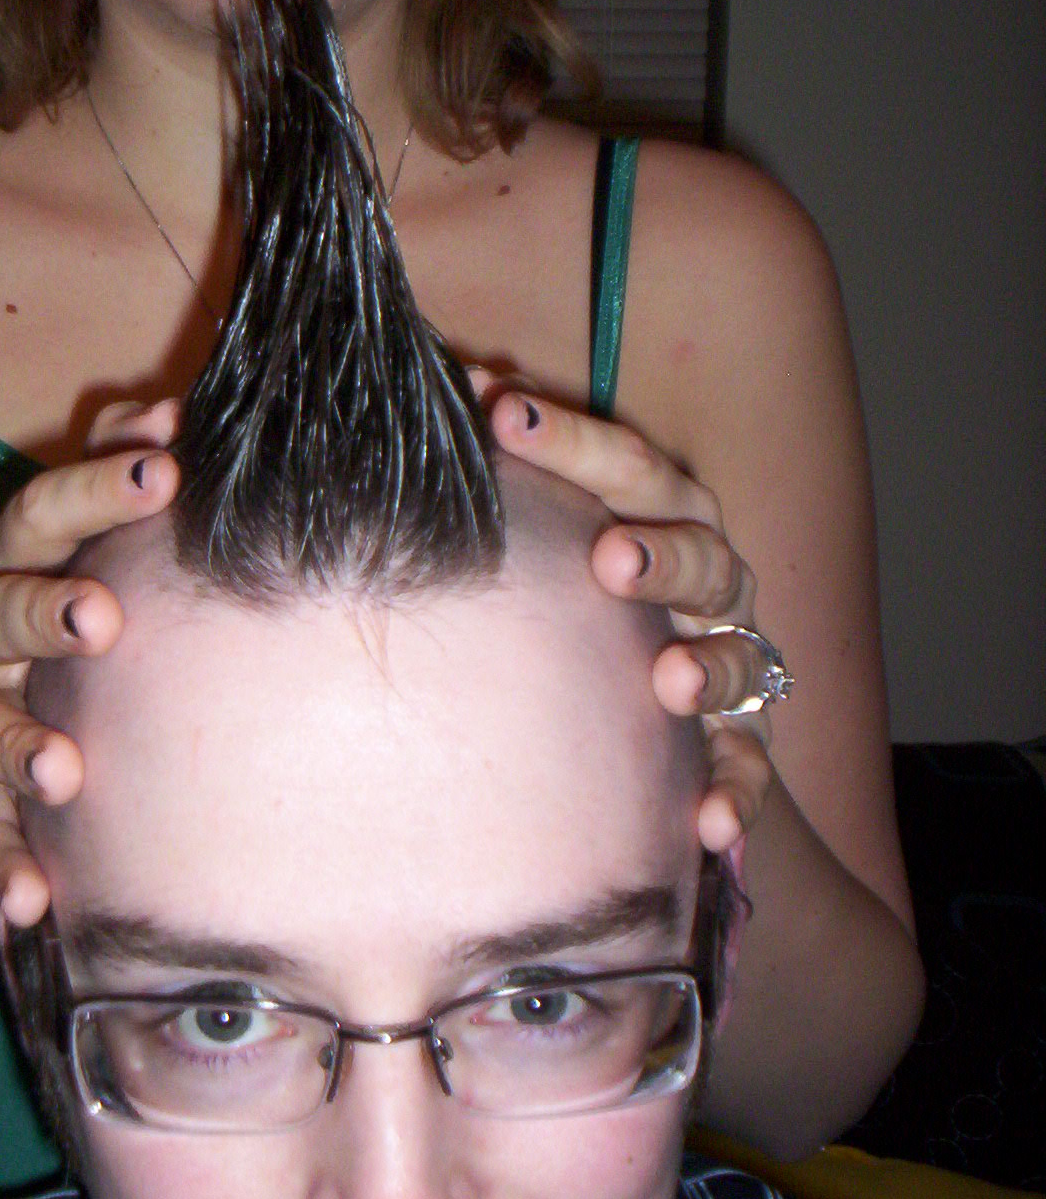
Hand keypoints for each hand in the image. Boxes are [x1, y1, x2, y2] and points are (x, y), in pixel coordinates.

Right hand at [0, 401, 179, 925]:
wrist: (3, 727)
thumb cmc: (70, 606)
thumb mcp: (88, 541)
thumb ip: (120, 472)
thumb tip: (173, 404)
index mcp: (12, 559)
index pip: (44, 512)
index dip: (96, 489)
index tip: (165, 470)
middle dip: (42, 613)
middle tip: (102, 618)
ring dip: (16, 745)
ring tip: (65, 772)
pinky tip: (32, 900)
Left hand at [486, 388, 779, 853]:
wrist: (649, 722)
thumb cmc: (581, 601)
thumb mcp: (548, 535)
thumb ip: (510, 471)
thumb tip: (449, 375)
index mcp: (662, 518)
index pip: (627, 468)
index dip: (570, 440)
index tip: (502, 413)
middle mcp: (710, 587)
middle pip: (703, 555)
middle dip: (662, 554)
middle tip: (611, 559)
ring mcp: (731, 667)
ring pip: (740, 659)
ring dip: (711, 667)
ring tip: (670, 681)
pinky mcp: (737, 751)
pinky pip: (749, 774)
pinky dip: (736, 796)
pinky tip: (708, 824)